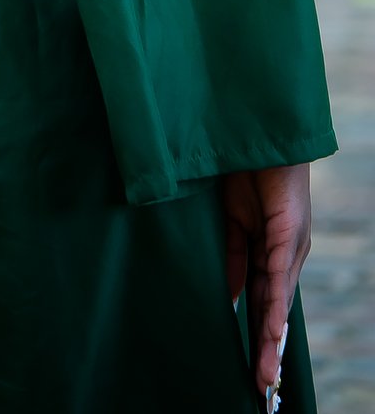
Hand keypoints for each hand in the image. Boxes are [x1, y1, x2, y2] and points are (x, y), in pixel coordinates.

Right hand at [220, 162, 310, 404]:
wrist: (257, 126)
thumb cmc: (240, 163)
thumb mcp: (229, 218)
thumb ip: (229, 254)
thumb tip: (224, 292)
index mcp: (267, 245)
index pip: (261, 298)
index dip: (257, 332)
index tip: (251, 366)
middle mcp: (284, 249)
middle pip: (274, 307)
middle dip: (267, 349)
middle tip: (261, 387)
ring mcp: (289, 241)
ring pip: (279, 299)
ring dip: (272, 338)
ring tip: (267, 374)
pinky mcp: (288, 229)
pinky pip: (278, 273)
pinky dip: (274, 304)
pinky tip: (271, 330)